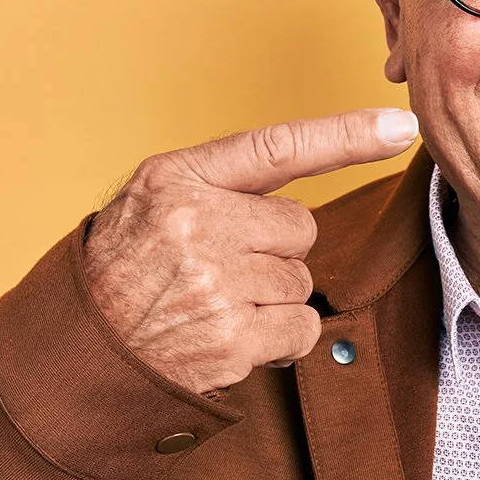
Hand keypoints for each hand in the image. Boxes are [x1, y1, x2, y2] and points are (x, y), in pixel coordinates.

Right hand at [83, 107, 418, 394]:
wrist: (80, 352)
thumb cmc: (122, 271)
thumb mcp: (151, 201)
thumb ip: (217, 186)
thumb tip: (299, 204)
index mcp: (177, 178)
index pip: (276, 147)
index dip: (345, 136)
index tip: (399, 127)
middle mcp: (196, 224)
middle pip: (300, 229)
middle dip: (273, 252)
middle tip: (220, 270)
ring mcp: (216, 284)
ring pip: (301, 283)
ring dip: (271, 299)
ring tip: (215, 306)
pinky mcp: (232, 339)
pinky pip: (300, 330)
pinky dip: (279, 340)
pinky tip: (232, 338)